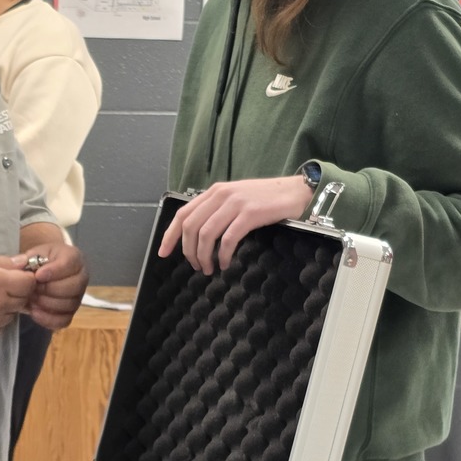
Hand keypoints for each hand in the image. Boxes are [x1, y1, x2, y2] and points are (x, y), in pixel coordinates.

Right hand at [0, 254, 36, 342]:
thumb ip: (3, 262)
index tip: (15, 275)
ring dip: (8, 305)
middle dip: (18, 291)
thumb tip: (24, 263)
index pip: (29, 283)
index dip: (25, 277)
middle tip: (0, 284)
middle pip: (24, 299)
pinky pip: (1, 326)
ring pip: (13, 313)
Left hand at [13, 241, 88, 330]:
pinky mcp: (71, 312)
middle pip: (73, 287)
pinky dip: (48, 319)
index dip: (53, 271)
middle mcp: (81, 277)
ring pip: (69, 304)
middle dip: (49, 289)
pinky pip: (64, 320)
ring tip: (32, 298)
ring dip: (47, 303)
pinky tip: (34, 312)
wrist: (41, 272)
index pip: (69, 264)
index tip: (38, 275)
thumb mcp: (34, 254)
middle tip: (33, 288)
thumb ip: (27, 259)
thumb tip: (21, 264)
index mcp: (73, 258)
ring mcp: (78, 296)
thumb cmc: (40, 261)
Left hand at [159, 177, 312, 274]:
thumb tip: (199, 236)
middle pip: (190, 226)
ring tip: (208, 268)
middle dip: (188, 251)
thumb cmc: (266, 200)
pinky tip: (224, 263)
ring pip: (206, 234)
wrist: (296, 192)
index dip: (170, 235)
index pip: (183, 214)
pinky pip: (228, 239)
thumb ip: (217, 211)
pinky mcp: (250, 214)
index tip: (163, 252)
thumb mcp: (236, 199)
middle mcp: (221, 195)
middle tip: (195, 266)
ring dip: (203, 256)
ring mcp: (235, 203)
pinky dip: (222, 255)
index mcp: (214, 192)